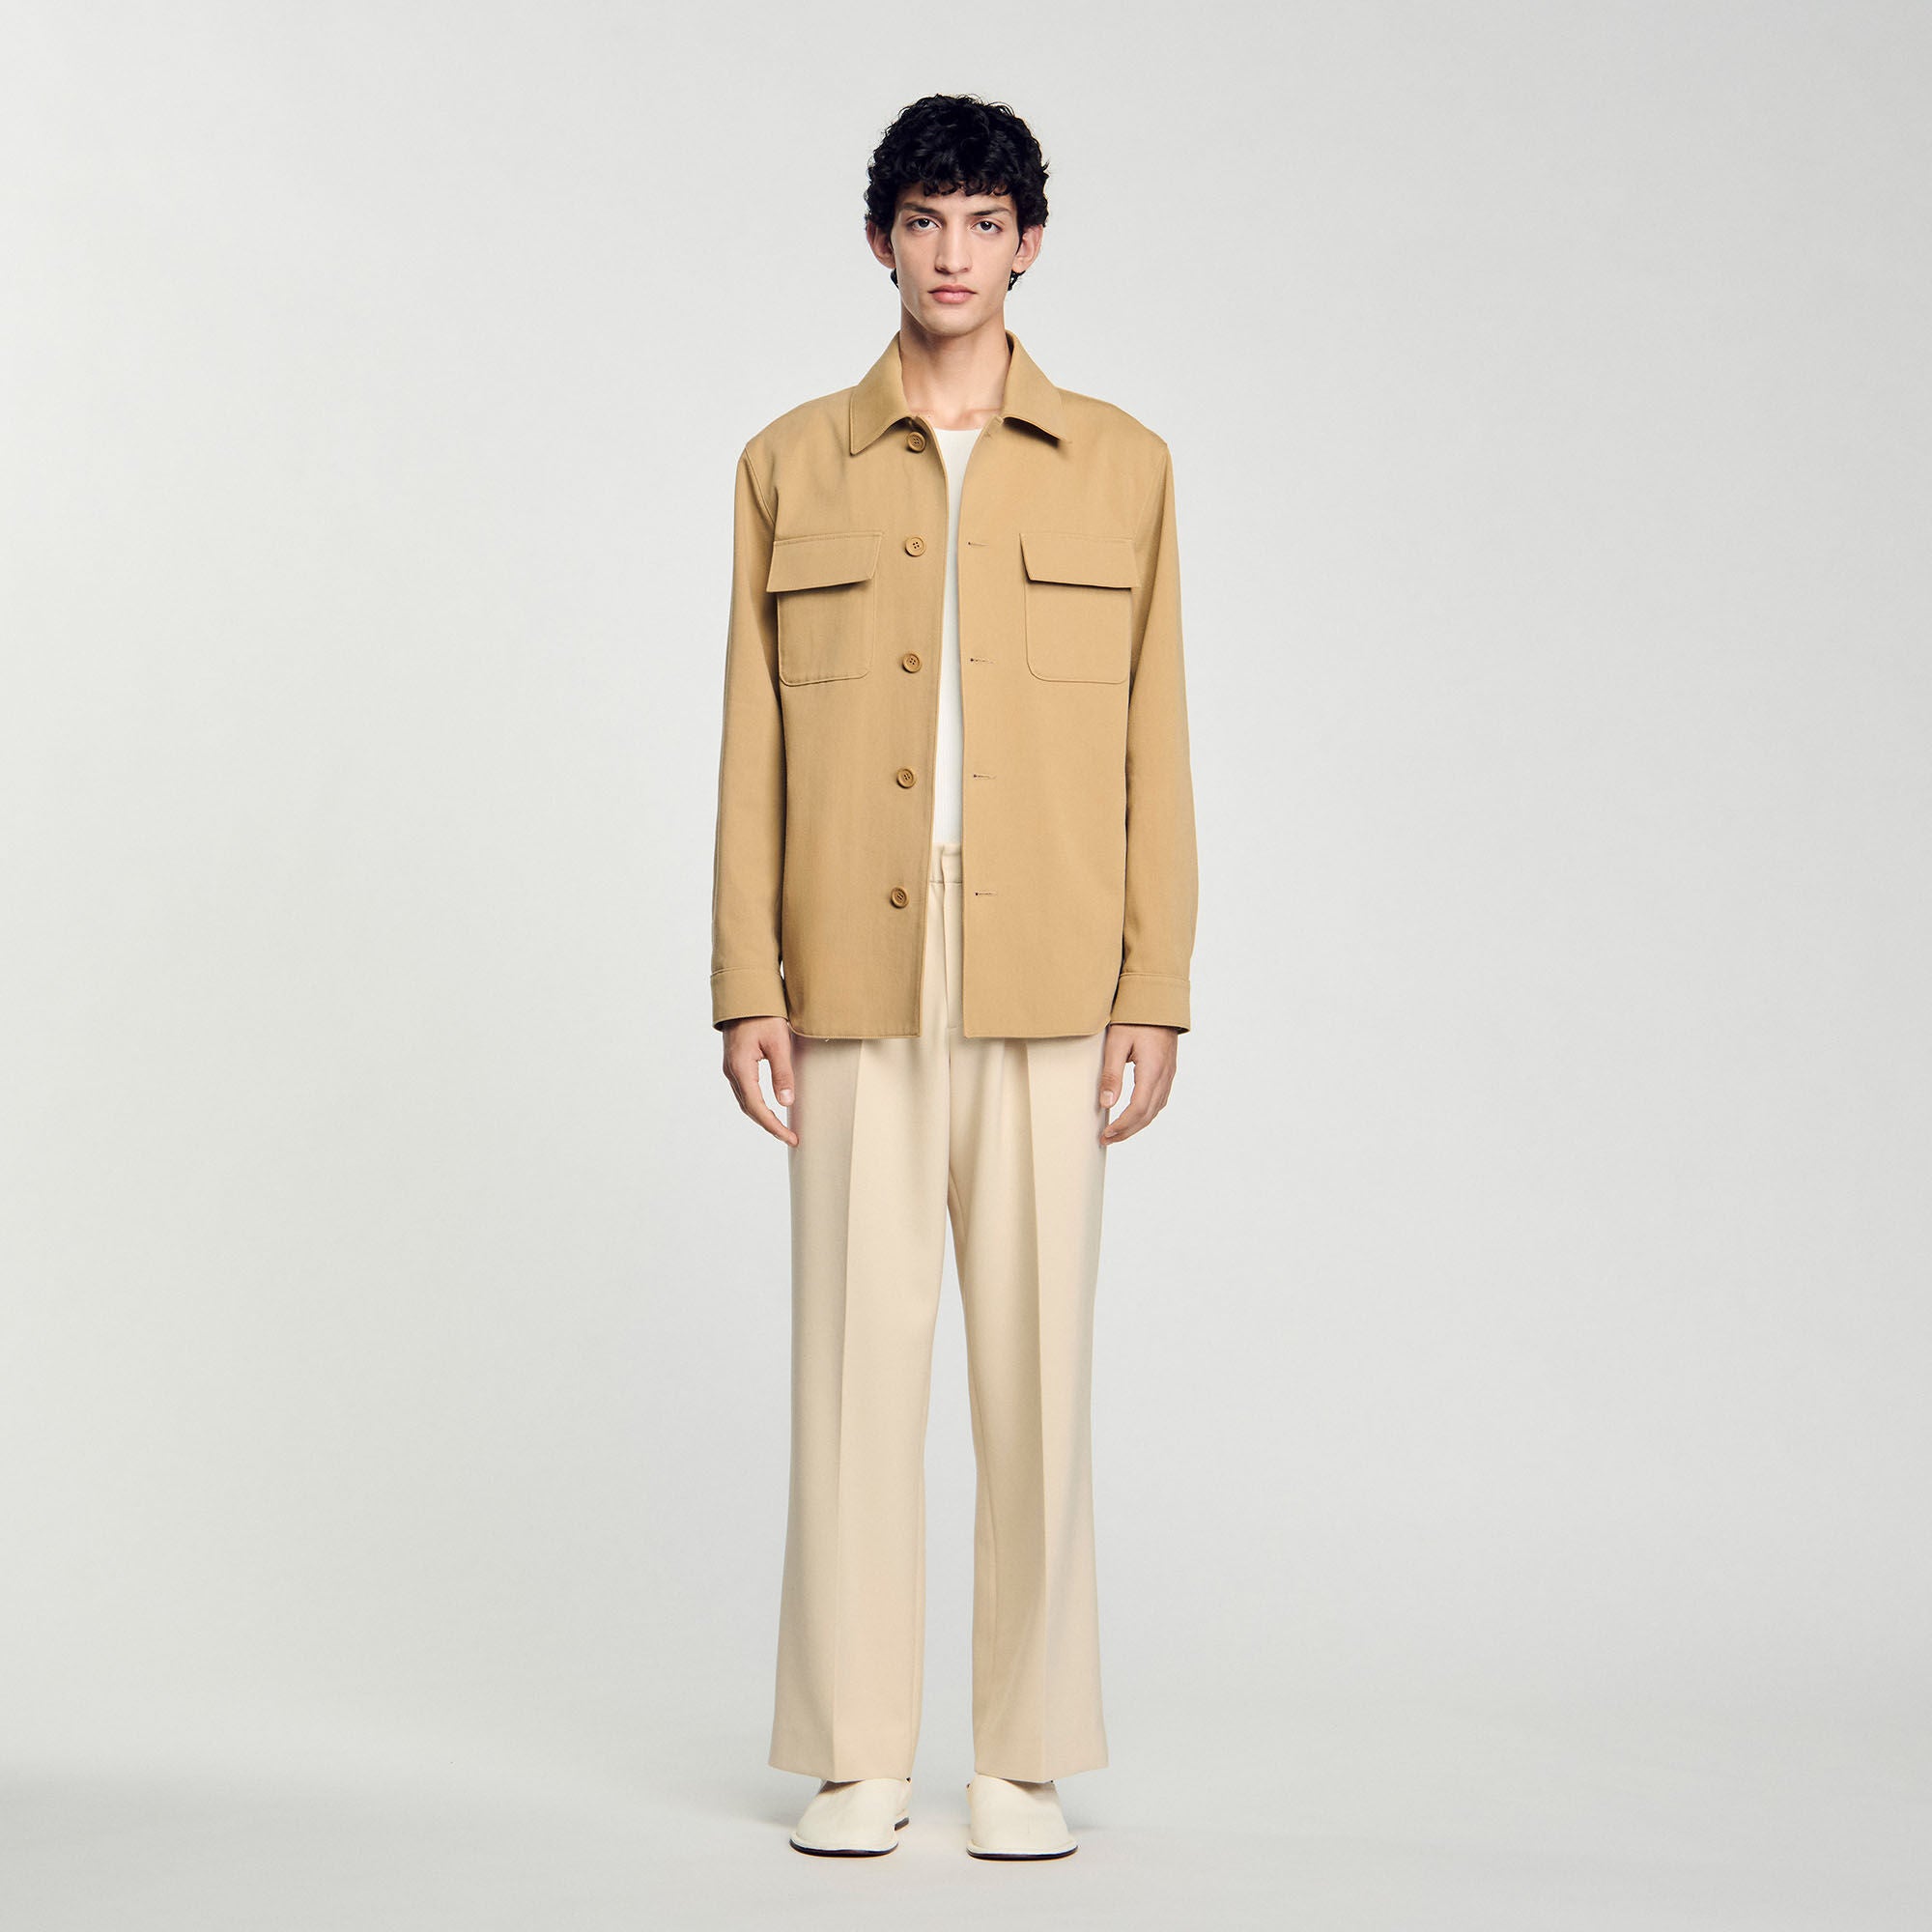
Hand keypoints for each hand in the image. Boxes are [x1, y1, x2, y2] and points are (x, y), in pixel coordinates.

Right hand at [721, 1016, 798, 1144]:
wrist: (745, 994)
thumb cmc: (763, 1014)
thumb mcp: (779, 1042)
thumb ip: (782, 1073)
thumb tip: (786, 1102)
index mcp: (741, 1068)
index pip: (757, 1108)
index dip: (774, 1126)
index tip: (791, 1137)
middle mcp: (731, 1071)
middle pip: (749, 1108)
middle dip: (769, 1125)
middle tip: (790, 1136)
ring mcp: (731, 1067)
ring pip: (745, 1101)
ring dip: (762, 1116)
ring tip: (782, 1127)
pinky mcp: (735, 1063)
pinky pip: (744, 1091)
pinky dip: (757, 1104)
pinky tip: (769, 1106)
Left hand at [1098, 1023, 1178, 1143]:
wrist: (1158, 1000)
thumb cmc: (1135, 1018)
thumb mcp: (1117, 1042)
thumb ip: (1111, 1074)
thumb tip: (1106, 1103)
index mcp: (1152, 1070)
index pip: (1138, 1108)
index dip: (1122, 1125)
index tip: (1106, 1133)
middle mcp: (1164, 1075)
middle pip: (1148, 1114)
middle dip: (1127, 1130)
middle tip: (1107, 1139)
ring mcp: (1169, 1073)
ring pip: (1156, 1109)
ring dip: (1137, 1124)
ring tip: (1118, 1131)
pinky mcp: (1168, 1070)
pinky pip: (1160, 1099)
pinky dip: (1146, 1112)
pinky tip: (1135, 1115)